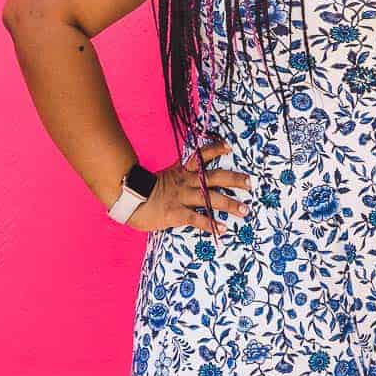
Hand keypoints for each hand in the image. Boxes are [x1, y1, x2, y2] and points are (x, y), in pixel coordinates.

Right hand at [124, 138, 252, 235]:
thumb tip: (188, 176)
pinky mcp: (176, 213)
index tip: (228, 146)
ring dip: (230, 204)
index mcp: (181, 171)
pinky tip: (223, 229)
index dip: (214, 150)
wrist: (126, 199)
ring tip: (245, 210)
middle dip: (234, 180)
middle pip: (214, 178)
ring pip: (210, 199)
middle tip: (250, 183)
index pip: (200, 156)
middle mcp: (185, 182)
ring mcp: (181, 197)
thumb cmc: (142, 190)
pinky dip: (211, 224)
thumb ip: (176, 176)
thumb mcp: (162, 177)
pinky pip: (197, 218)